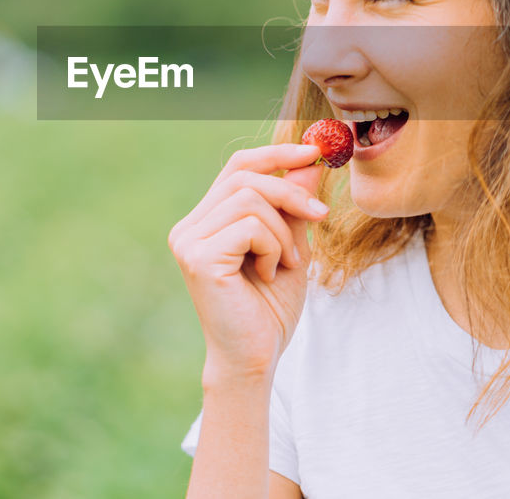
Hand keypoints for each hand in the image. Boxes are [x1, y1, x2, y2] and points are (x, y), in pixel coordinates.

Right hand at [168, 143, 327, 380]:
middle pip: (245, 176)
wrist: (256, 359)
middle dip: (291, 191)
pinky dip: (273, 246)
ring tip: (286, 262)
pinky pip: (249, 225)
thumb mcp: (290, 245)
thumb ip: (294, 205)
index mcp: (206, 221)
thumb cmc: (269, 309)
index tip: (316, 151)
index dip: (277, 153)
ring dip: (283, 230)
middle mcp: (189, 227)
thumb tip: (310, 160)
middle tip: (322, 215)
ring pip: (250, 199)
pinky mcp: (197, 257)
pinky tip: (268, 274)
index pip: (238, 167)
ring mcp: (188, 241)